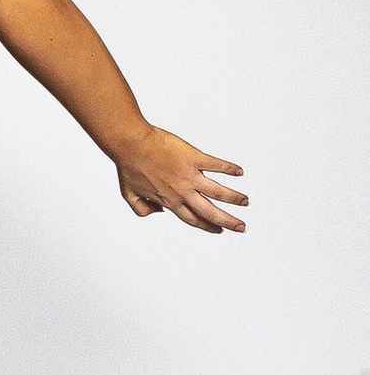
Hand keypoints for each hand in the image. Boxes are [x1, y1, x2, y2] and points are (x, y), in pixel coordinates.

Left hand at [113, 124, 248, 233]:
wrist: (131, 145)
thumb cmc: (128, 167)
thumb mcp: (129, 195)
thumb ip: (142, 208)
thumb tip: (157, 213)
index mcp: (168, 201)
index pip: (191, 218)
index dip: (206, 226)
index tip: (218, 230)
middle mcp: (182, 192)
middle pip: (209, 212)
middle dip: (227, 221)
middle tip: (242, 227)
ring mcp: (189, 175)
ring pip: (217, 191)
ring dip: (233, 198)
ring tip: (246, 201)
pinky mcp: (193, 158)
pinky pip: (216, 164)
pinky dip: (229, 168)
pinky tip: (240, 171)